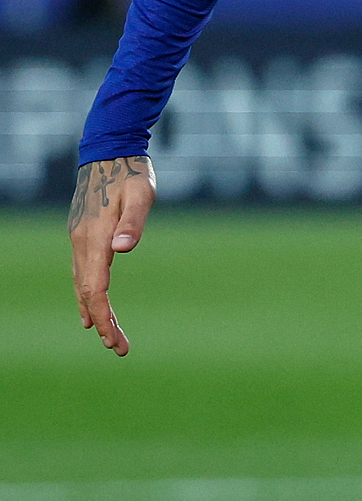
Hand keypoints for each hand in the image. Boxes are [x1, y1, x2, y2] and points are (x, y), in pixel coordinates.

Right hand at [68, 156, 155, 355]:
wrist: (109, 151)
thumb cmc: (132, 173)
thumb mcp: (142, 195)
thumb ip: (133, 222)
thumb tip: (122, 250)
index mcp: (95, 238)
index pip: (96, 289)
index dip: (105, 317)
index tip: (115, 341)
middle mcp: (82, 243)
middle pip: (88, 293)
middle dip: (102, 323)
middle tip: (118, 349)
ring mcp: (79, 239)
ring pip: (82, 284)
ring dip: (94, 311)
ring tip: (108, 336)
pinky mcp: (83, 234)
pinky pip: (81, 273)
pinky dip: (87, 294)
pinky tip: (90, 307)